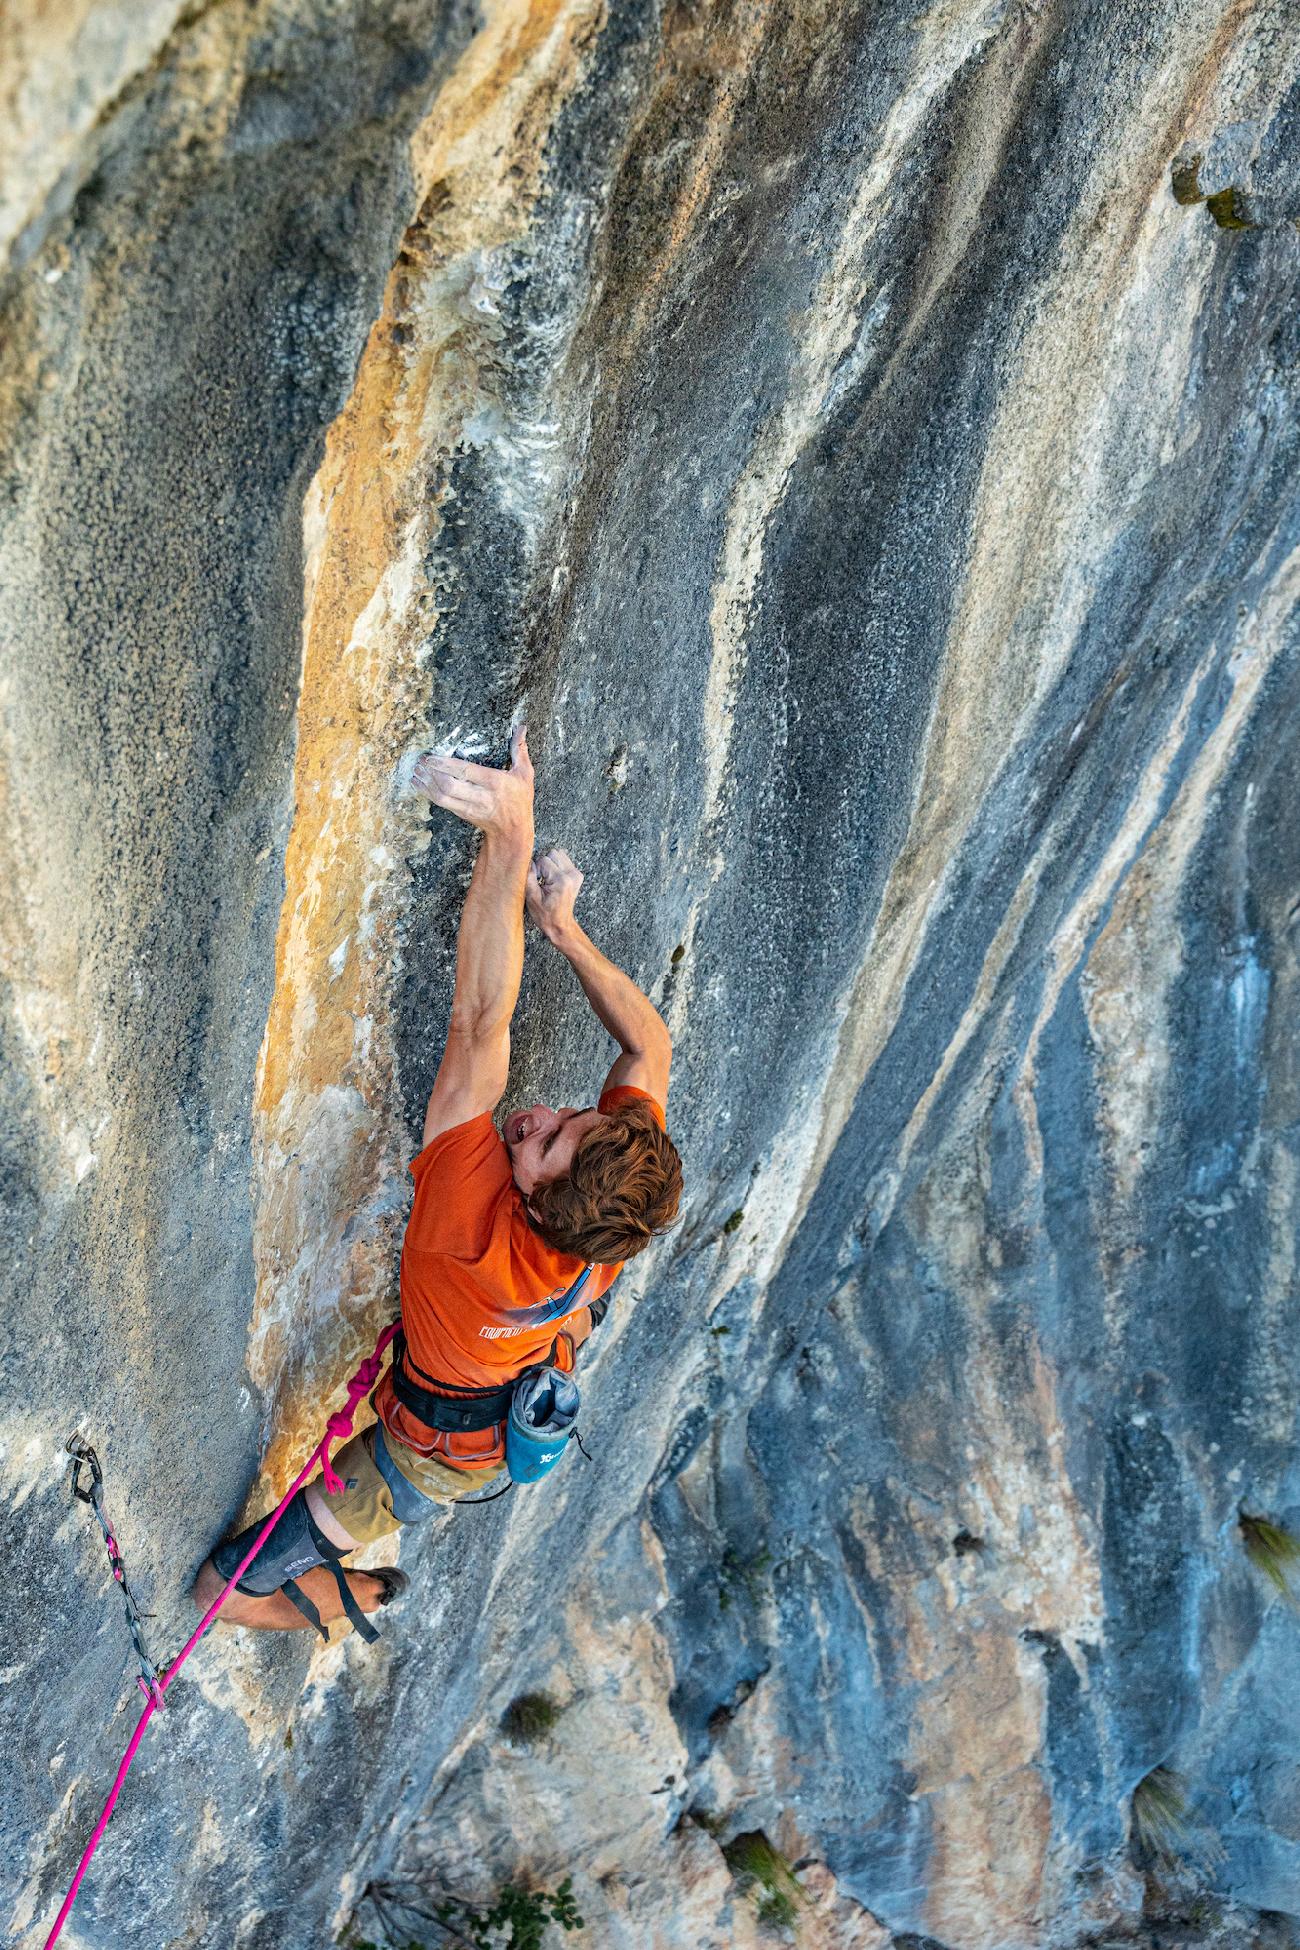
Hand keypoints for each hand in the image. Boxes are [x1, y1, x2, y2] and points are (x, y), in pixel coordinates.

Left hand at [414, 724, 532, 841]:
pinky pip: (441, 804)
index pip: (465, 772)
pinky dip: (428, 793)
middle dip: (432, 774)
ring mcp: (469, 808)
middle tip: (420, 762)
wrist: (513, 832)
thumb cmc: (520, 800)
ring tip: (416, 772)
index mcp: (495, 783)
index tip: (431, 757)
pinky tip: (419, 783)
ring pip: (442, 798)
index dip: (446, 764)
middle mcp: (481, 797)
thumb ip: (520, 751)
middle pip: (450, 786)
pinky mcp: (462, 814)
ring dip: (426, 785)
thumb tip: (521, 728)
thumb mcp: (525, 774)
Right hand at [527, 845, 583, 943]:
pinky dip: (556, 866)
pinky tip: (553, 880)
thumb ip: (529, 876)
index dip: (536, 870)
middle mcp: (572, 874)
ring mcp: (576, 874)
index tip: (538, 883)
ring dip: (550, 864)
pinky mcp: (577, 875)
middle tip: (542, 881)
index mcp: (562, 880)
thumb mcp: (531, 897)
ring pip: (559, 854)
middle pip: (553, 853)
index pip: (544, 859)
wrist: (560, 925)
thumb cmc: (545, 915)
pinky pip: (563, 860)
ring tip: (548, 880)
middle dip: (544, 865)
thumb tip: (527, 860)